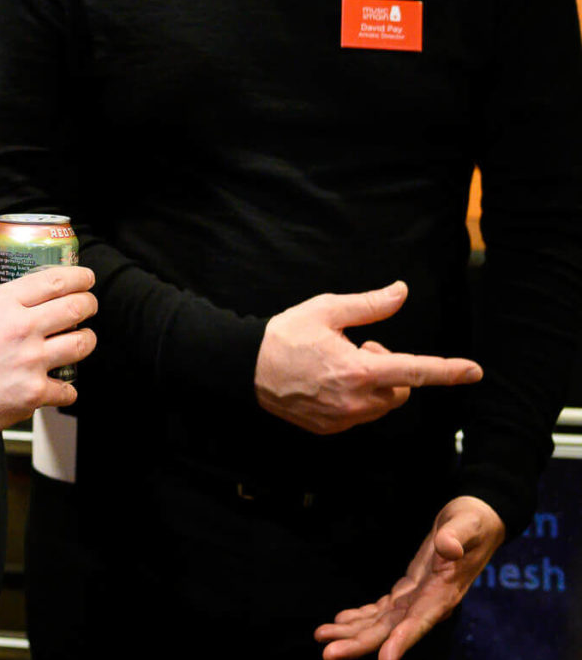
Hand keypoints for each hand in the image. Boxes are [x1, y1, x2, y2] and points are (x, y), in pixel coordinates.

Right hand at [0, 264, 95, 443]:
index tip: (86, 279)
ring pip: (82, 344)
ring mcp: (30, 361)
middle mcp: (21, 327)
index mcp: (2, 303)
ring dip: (86, 341)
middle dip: (89, 304)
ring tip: (81, 341)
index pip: (55, 281)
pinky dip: (66, 389)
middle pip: (77, 308)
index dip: (79, 277)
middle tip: (89, 306)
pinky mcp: (33, 393)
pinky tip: (58, 387)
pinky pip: (68, 389)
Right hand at [254, 281, 481, 434]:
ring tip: (341, 366)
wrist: (246, 368)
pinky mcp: (330, 428)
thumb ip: (369, 305)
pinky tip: (328, 383)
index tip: (474, 371)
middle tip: (361, 349)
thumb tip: (401, 292)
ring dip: (375, 385)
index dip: (448, 370)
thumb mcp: (325, 310)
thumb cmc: (285, 336)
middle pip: (401, 390)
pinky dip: (356, 399)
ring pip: (382, 404)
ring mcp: (343, 419)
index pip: (415, 370)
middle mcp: (356, 400)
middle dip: (392, 370)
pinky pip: (360, 415)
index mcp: (359, 370)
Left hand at [315, 496, 506, 659]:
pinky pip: (382, 610)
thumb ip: (457, 536)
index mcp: (444, 591)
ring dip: (353, 633)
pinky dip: (361, 617)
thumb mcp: (466, 523)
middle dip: (361, 643)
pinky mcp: (409, 589)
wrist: (477, 522)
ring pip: (382, 623)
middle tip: (328, 654)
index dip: (403, 640)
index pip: (422, 620)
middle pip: (392, 630)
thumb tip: (448, 547)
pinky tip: (340, 623)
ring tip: (322, 637)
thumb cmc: (473, 522)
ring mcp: (417, 598)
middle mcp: (429, 603)